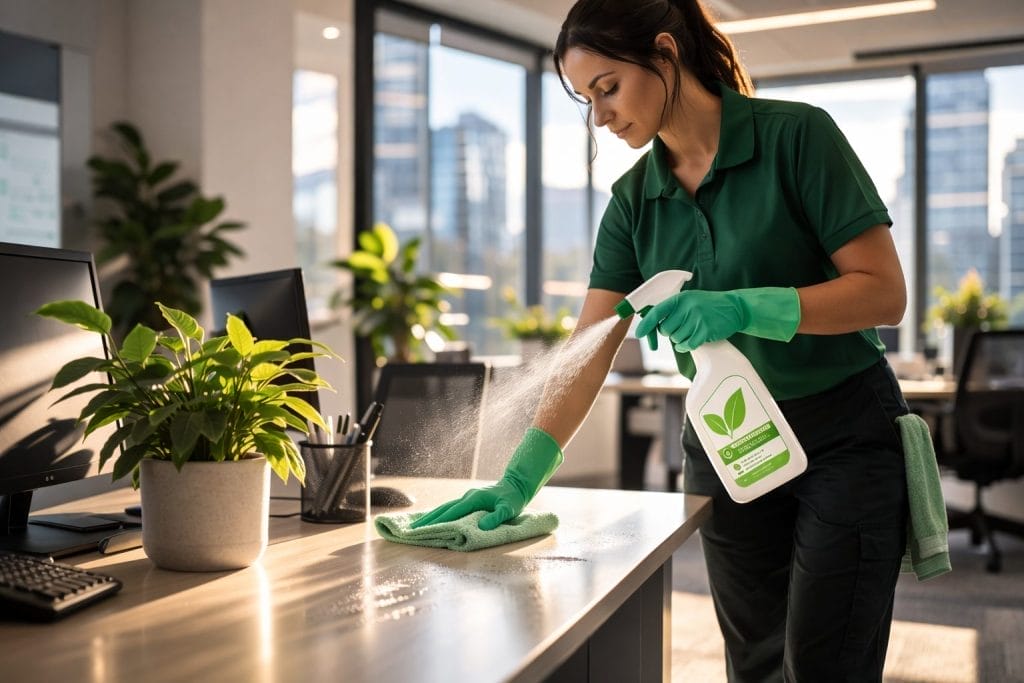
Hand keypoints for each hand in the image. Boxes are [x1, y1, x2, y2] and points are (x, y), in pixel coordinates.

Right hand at [410, 427, 562, 530]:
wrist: (516, 485)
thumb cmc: (513, 499)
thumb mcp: (509, 509)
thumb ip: (496, 518)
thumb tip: (481, 526)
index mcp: (474, 499)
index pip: (452, 513)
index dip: (438, 522)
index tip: (424, 529)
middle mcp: (467, 497)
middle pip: (443, 510)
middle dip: (428, 520)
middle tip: (412, 530)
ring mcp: (466, 498)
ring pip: (445, 508)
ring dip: (431, 517)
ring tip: (417, 526)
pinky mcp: (468, 500)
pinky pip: (450, 508)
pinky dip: (440, 514)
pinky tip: (434, 519)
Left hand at [634, 287, 799, 352]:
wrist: (735, 307)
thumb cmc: (708, 305)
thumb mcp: (690, 300)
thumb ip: (673, 309)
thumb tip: (652, 323)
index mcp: (681, 298)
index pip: (657, 312)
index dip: (646, 324)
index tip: (639, 333)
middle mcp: (687, 307)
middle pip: (666, 330)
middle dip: (671, 332)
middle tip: (683, 327)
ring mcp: (697, 319)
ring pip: (676, 339)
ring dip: (682, 339)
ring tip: (693, 330)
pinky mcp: (705, 331)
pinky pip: (687, 345)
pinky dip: (688, 345)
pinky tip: (695, 339)